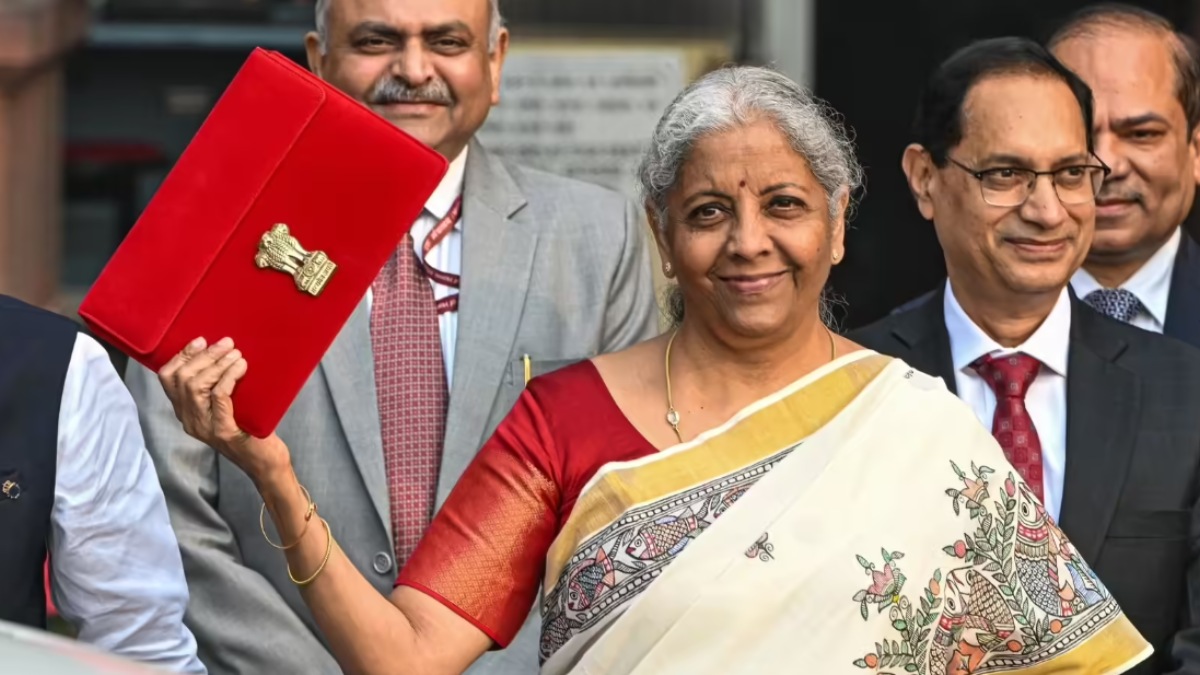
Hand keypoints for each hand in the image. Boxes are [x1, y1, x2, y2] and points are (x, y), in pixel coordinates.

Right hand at [158, 337, 290, 483]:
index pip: (168, 379)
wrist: (266, 463)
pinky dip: (229, 377)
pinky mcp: (223, 430)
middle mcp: (190, 420)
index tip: (201, 341)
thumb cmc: (252, 430)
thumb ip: (218, 386)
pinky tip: (241, 367)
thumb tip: (224, 351)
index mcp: (186, 412)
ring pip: (196, 386)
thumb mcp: (229, 405)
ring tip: (236, 354)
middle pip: (182, 379)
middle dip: (204, 356)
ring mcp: (205, 427)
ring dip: (217, 364)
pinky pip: (218, 396)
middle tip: (226, 343)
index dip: (182, 356)